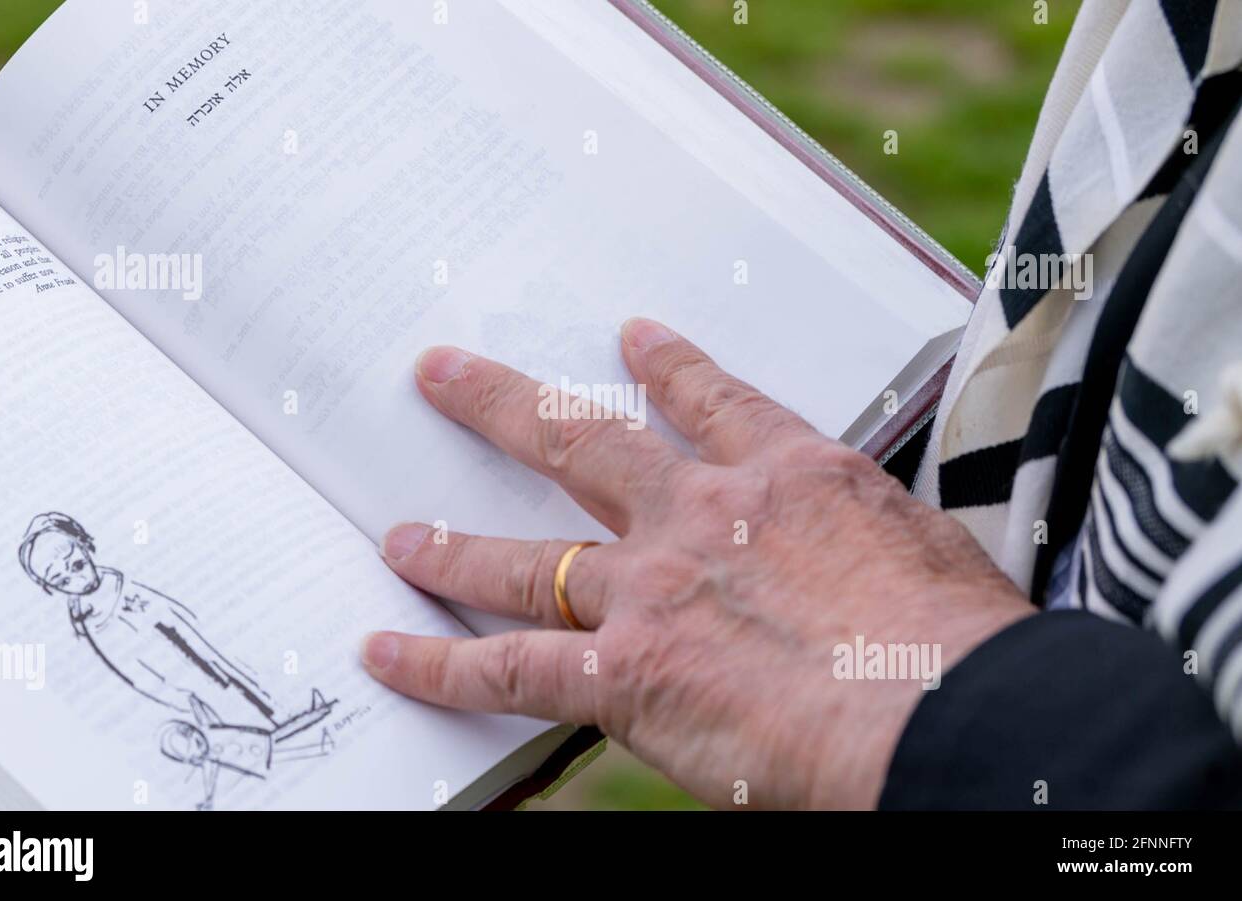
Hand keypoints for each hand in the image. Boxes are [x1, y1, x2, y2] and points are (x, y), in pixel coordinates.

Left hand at [362, 317, 1033, 807]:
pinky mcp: (625, 670)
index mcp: (791, 478)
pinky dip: (440, 662)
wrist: (948, 710)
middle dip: (504, 405)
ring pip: (525, 556)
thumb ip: (871, 546)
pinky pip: (508, 666)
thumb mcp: (932, 556)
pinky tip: (388, 653)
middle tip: (446, 374)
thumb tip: (872, 568)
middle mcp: (705, 514)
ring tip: (401, 532)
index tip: (634, 339)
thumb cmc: (966, 644)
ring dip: (453, 542)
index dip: (669, 366)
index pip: (714, 403)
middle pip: (581, 443)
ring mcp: (654, 588)